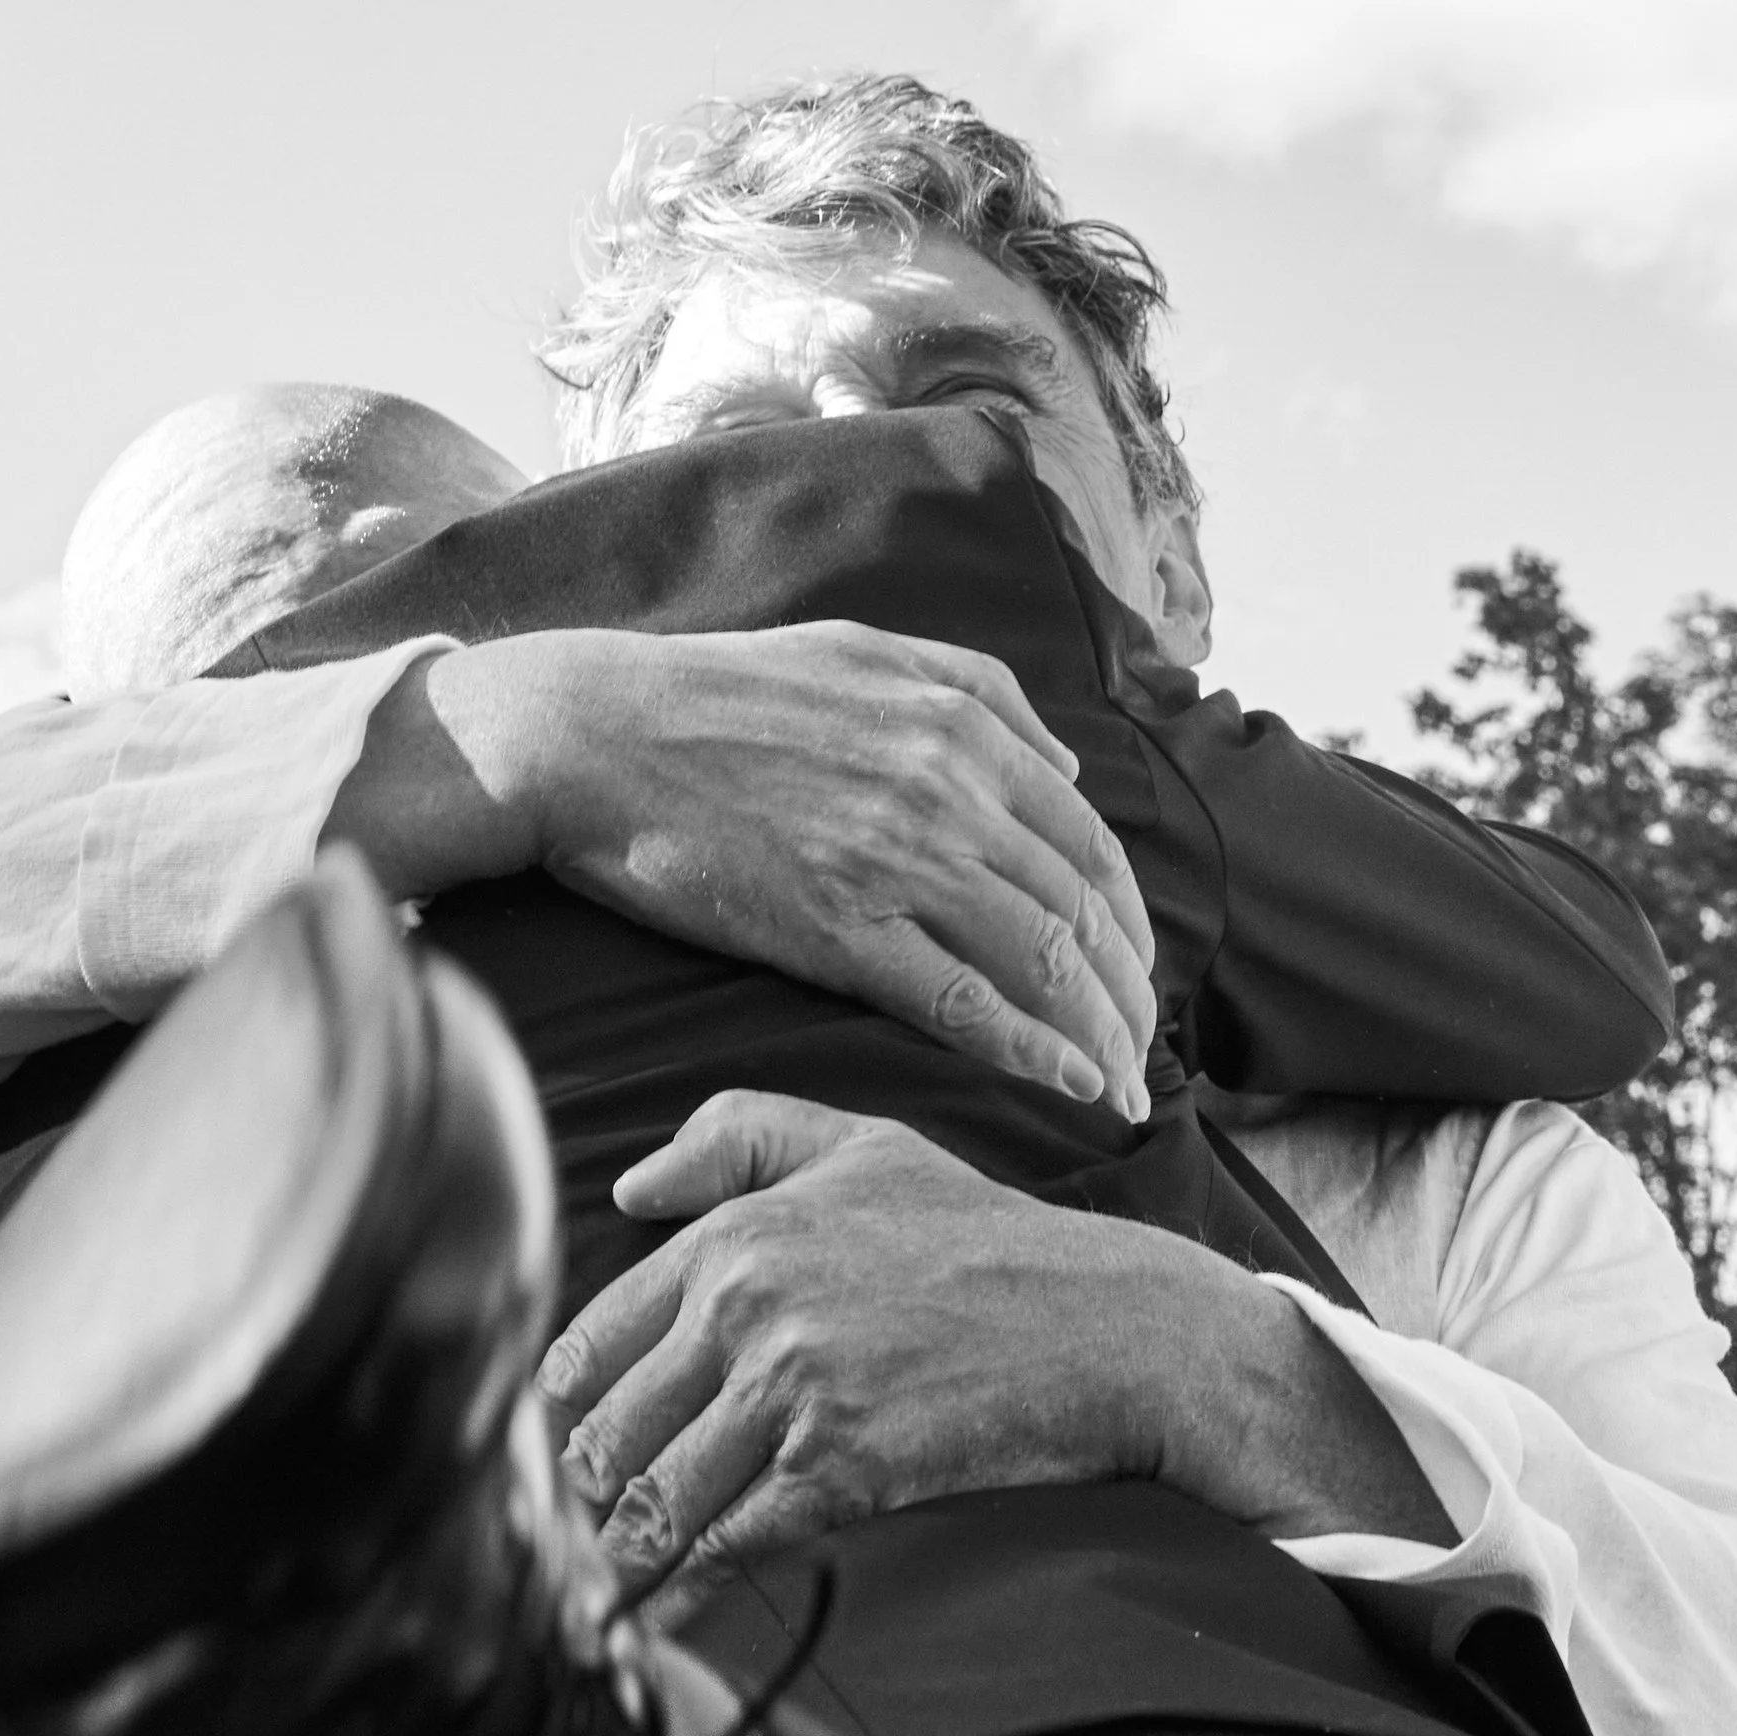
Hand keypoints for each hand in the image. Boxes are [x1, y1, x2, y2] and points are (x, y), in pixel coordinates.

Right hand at [416, 624, 1155, 1120]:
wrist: (592, 732)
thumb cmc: (718, 692)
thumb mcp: (864, 649)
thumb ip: (979, 692)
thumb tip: (1066, 763)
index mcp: (961, 726)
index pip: (1090, 843)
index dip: (1127, 924)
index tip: (1136, 975)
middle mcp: (947, 791)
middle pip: (1082, 912)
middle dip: (1128, 994)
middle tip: (1143, 1051)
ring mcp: (895, 862)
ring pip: (1041, 963)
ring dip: (1098, 1036)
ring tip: (1120, 1086)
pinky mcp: (836, 929)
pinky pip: (962, 1003)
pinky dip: (1031, 1051)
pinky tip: (1070, 1085)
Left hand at [536, 1091, 1455, 1604]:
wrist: (1113, 1324)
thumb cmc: (995, 1239)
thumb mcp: (867, 1149)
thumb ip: (738, 1140)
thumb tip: (630, 1187)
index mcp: (735, 1237)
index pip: (591, 1342)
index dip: (568, 1413)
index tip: (568, 1456)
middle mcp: (746, 1309)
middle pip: (608, 1432)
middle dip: (585, 1499)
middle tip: (576, 1540)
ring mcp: (790, 1394)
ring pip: (652, 1500)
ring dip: (619, 1558)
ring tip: (603, 1593)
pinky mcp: (838, 1473)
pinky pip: (721, 1549)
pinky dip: (675, 1598)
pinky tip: (653, 1627)